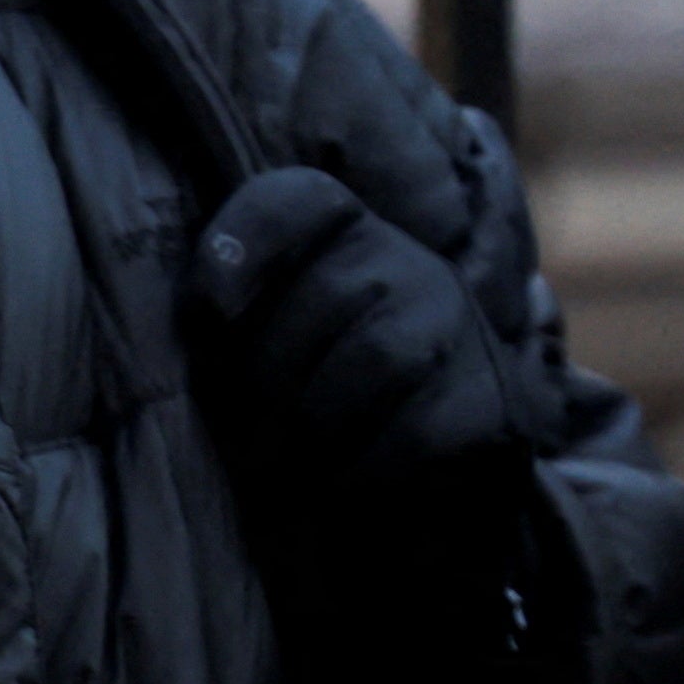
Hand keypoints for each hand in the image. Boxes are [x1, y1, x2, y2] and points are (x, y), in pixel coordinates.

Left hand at [192, 165, 521, 488]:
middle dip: (267, 368)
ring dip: (312, 416)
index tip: (205, 311)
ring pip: (377, 355)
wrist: (440, 444)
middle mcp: (409, 262)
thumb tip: (194, 330)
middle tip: (235, 427)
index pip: (298, 200)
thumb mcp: (270, 328)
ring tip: (273, 463)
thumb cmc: (321, 374)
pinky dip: (362, 463)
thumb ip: (229, 314)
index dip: (243, 244)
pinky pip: (418, 428)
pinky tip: (333, 483)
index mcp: (344, 229)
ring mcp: (456, 325)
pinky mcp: (489, 398)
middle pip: (328, 293)